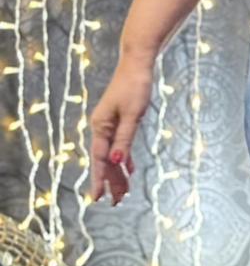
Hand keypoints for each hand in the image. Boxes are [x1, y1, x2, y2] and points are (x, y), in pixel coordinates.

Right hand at [88, 54, 153, 205]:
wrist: (138, 63)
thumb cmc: (135, 86)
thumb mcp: (133, 114)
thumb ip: (124, 138)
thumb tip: (117, 161)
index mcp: (100, 126)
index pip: (99, 158)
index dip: (99, 179)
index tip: (97, 198)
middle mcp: (102, 127)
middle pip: (106, 159)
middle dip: (111, 181)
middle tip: (118, 202)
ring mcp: (110, 123)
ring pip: (113, 154)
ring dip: (118, 172)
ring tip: (124, 192)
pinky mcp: (119, 119)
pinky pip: (120, 144)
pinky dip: (125, 157)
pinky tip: (130, 169)